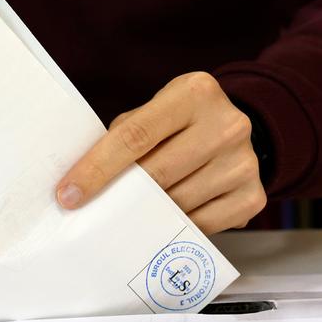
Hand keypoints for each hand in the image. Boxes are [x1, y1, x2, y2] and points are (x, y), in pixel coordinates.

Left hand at [56, 71, 265, 233]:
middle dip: (116, 197)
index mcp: (195, 93)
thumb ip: (125, 137)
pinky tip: (161, 222)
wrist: (238, 132)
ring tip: (126, 216)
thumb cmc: (182, 124)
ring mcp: (244, 162)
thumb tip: (82, 184)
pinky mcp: (253, 197)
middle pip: (156, 173)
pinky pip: (200, 226)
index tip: (68, 194)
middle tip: (88, 214)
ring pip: (177, 204)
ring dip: (145, 215)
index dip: (97, 168)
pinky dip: (174, 229)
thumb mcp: (156, 112)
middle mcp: (227, 124)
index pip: (135, 135)